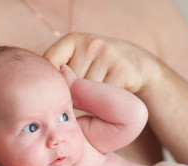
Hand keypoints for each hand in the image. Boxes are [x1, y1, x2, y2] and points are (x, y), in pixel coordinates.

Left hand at [44, 32, 161, 93]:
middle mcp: (90, 43)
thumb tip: (49, 95)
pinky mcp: (121, 70)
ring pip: (85, 91)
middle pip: (68, 81)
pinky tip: (108, 97)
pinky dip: (102, 103)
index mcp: (73, 39)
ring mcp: (107, 55)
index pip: (50, 61)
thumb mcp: (79, 60)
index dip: (51, 82)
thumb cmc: (100, 67)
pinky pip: (102, 96)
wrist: (138, 65)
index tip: (56, 93)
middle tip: (83, 96)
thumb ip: (63, 72)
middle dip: (73, 95)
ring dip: (89, 101)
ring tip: (97, 95)